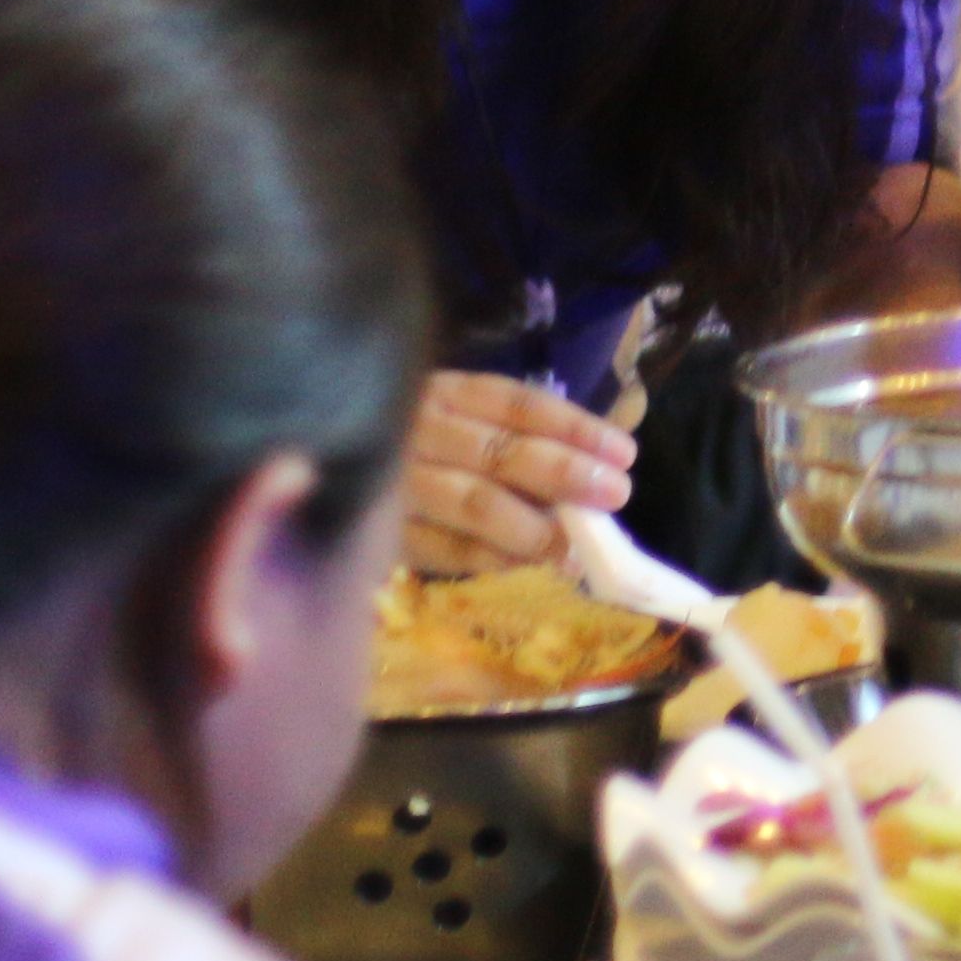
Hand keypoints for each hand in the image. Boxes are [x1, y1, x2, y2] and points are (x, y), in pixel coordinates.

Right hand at [400, 371, 634, 574]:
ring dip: (535, 528)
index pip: (518, 405)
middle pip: (500, 452)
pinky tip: (532, 566)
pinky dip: (494, 559)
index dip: (575, 429)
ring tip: (577, 548)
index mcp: (446, 393)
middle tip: (616, 494)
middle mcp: (418, 430)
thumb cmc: (425, 447)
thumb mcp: (466, 421)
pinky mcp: (383, 532)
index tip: (625, 453)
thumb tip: (603, 462)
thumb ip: (522, 436)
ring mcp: (395, 482)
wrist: (335, 471)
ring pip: (475, 503)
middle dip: (565, 474)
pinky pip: (446, 549)